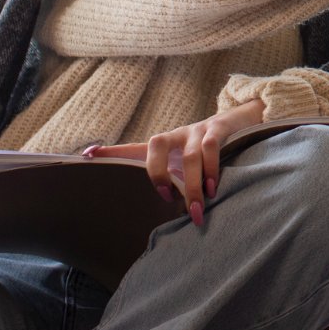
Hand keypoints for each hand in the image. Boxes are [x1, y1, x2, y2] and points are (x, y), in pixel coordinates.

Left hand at [83, 99, 264, 228]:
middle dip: (158, 174)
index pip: (133, 148)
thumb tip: (153, 203)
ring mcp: (197, 130)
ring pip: (188, 156)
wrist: (242, 120)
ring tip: (197, 209)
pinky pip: (210, 149)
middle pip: (154, 145)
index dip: (111, 152)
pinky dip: (211, 170)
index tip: (86, 155)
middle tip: (166, 198)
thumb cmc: (207, 149)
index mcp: (164, 146)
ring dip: (192, 184)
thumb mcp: (185, 162)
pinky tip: (213, 188)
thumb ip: (171, 178)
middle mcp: (176, 135)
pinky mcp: (218, 129)